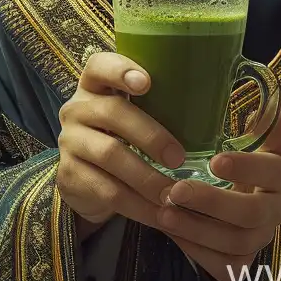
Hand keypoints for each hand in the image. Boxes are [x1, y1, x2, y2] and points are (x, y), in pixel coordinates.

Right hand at [56, 51, 190, 235]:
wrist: (85, 181)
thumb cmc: (121, 138)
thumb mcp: (130, 117)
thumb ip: (154, 107)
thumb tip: (210, 111)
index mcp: (94, 85)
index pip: (100, 65)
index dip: (121, 70)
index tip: (147, 83)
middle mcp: (76, 108)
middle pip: (111, 113)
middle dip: (150, 135)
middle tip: (179, 158)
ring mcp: (69, 141)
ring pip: (110, 155)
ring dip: (148, 177)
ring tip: (175, 193)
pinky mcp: (70, 175)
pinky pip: (108, 191)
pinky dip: (140, 206)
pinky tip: (162, 215)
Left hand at [157, 98, 280, 280]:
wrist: (236, 190)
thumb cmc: (238, 153)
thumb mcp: (252, 134)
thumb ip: (264, 118)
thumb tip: (279, 96)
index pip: (275, 173)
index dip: (248, 168)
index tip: (215, 159)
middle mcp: (278, 209)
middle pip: (252, 214)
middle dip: (212, 202)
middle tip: (176, 189)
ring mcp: (262, 238)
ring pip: (236, 242)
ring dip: (198, 229)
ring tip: (164, 211)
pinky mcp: (244, 260)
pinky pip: (225, 265)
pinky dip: (197, 251)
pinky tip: (171, 231)